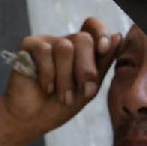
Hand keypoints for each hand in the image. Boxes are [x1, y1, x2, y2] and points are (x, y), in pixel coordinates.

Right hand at [0, 17, 121, 134]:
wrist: (32, 119)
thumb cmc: (60, 105)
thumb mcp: (89, 88)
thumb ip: (102, 64)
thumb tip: (118, 36)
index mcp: (81, 50)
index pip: (92, 26)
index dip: (100, 32)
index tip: (103, 49)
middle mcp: (64, 42)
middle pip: (83, 38)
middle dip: (86, 68)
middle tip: (84, 91)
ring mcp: (46, 42)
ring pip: (65, 47)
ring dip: (66, 78)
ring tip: (62, 96)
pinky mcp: (29, 46)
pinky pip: (44, 51)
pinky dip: (48, 74)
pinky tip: (45, 87)